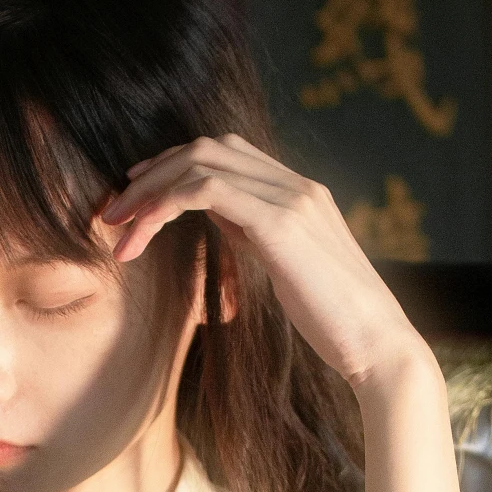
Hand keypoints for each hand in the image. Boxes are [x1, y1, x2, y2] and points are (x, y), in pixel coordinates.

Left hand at [101, 133, 433, 395]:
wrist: (377, 344)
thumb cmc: (333, 321)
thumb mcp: (288, 268)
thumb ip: (257, 234)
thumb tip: (220, 219)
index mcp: (299, 192)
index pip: (227, 152)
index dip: (173, 165)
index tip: (137, 193)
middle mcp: (296, 184)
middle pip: (207, 146)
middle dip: (151, 173)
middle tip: (113, 211)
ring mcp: (291, 198)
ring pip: (200, 163)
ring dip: (148, 191)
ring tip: (117, 228)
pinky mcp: (280, 224)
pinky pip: (206, 191)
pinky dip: (163, 207)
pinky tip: (141, 237)